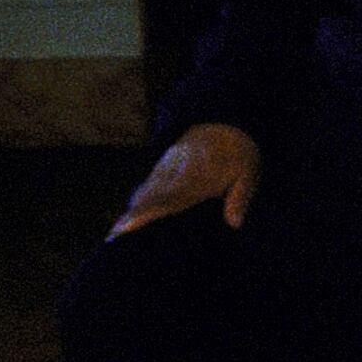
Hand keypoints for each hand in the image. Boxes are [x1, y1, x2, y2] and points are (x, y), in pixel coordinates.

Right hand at [112, 122, 260, 235]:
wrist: (223, 126)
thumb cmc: (237, 154)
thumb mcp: (248, 172)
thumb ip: (240, 197)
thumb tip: (235, 224)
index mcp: (196, 176)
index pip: (169, 197)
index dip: (148, 211)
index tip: (128, 222)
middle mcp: (174, 174)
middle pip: (149, 197)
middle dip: (133, 215)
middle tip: (113, 236)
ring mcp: (165, 170)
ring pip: (145, 192)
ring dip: (131, 211)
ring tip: (114, 234)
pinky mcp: (162, 169)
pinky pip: (146, 187)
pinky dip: (137, 202)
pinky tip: (127, 219)